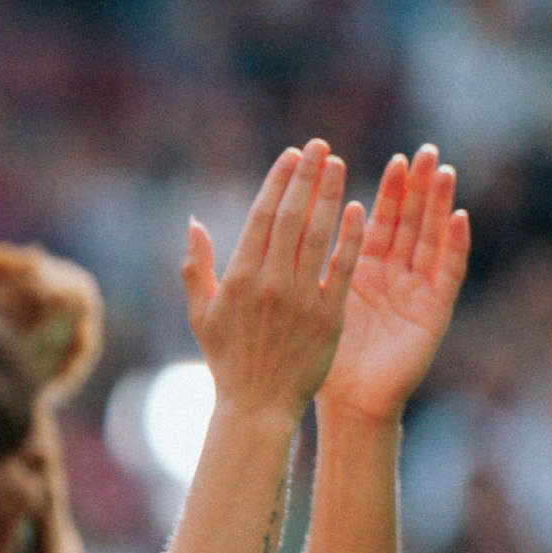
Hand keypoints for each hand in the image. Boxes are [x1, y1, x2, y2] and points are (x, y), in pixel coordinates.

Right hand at [180, 141, 365, 421]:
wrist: (257, 407)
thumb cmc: (228, 361)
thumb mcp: (201, 315)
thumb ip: (197, 267)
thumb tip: (193, 222)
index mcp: (238, 280)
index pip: (262, 217)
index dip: (278, 181)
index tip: (292, 155)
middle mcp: (268, 285)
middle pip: (291, 218)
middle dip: (306, 176)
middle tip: (320, 145)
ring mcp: (299, 300)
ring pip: (318, 236)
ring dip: (329, 195)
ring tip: (339, 164)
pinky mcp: (327, 317)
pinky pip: (341, 269)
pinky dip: (349, 238)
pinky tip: (358, 209)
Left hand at [316, 146, 470, 425]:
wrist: (348, 403)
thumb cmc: (320, 358)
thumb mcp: (303, 303)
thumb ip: (293, 263)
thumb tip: (267, 221)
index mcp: (362, 269)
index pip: (373, 219)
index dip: (379, 190)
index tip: (384, 157)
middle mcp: (393, 274)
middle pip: (408, 221)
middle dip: (415, 186)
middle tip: (423, 151)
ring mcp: (416, 290)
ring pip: (431, 238)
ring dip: (439, 204)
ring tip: (443, 170)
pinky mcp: (434, 312)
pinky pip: (448, 274)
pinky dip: (456, 246)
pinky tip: (459, 218)